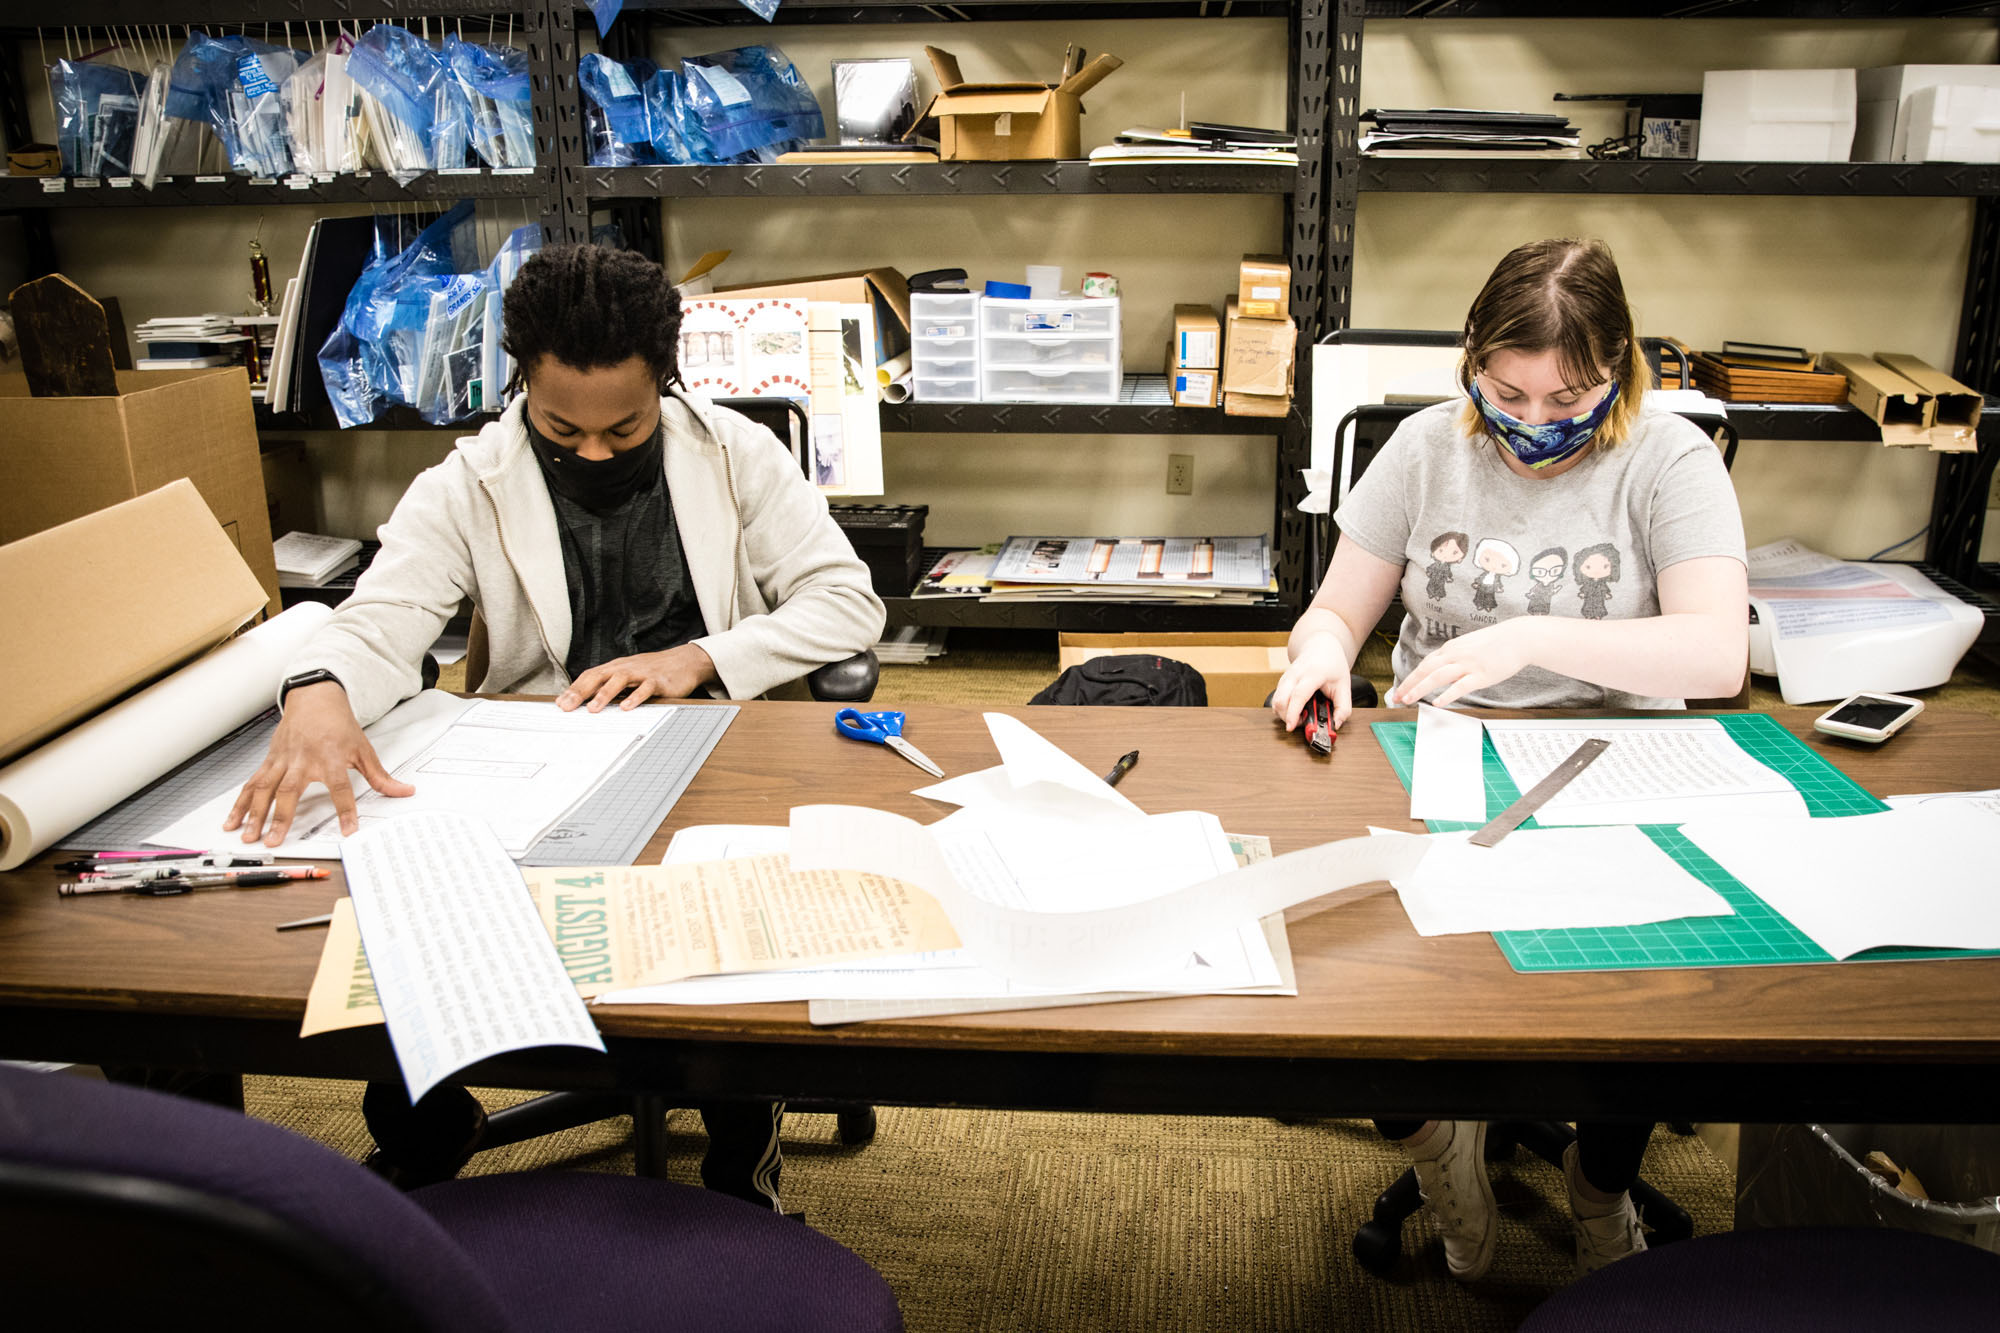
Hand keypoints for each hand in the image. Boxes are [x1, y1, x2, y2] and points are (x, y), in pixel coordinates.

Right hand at [223, 682, 415, 844]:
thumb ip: (380, 776)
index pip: (340, 788)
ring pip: (264, 788)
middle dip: (280, 817)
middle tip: (273, 840)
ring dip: (254, 814)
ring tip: (248, 836)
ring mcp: (282, 760)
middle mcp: (303, 760)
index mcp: (330, 758)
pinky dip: (240, 802)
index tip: (349, 831)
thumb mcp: (364, 749)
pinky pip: (252, 783)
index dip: (346, 810)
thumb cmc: (339, 725)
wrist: (315, 699)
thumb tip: (405, 791)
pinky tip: (232, 820)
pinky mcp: (269, 760)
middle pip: (290, 790)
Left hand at [558, 643, 716, 712]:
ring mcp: (642, 673)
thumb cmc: (653, 671)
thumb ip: (611, 687)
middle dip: (581, 692)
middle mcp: (625, 668)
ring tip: (593, 709)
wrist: (685, 661)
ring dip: (605, 694)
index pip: (590, 676)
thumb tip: (587, 702)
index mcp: (616, 668)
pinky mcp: (659, 681)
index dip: (574, 689)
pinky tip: (627, 708)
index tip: (560, 704)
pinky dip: (636, 697)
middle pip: (599, 677)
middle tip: (567, 707)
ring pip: (619, 680)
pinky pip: (645, 688)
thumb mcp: (629, 676)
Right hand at [1270, 632, 1355, 730]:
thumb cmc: (1333, 665)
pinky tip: (1295, 709)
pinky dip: (1282, 708)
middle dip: (1286, 717)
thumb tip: (1336, 724)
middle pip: (1281, 700)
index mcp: (1313, 674)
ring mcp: (1286, 677)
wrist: (1321, 646)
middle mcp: (1295, 674)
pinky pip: (1276, 698)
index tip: (1291, 726)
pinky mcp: (1282, 681)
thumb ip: (1343, 708)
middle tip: (1302, 722)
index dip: (1293, 713)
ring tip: (1301, 715)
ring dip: (1284, 714)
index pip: (1298, 695)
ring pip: (1276, 700)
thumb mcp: (1344, 686)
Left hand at [1388, 619, 1539, 707]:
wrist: (1519, 637)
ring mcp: (1468, 664)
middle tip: (1396, 698)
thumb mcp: (1469, 646)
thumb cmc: (1496, 643)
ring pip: (1438, 677)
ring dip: (1420, 689)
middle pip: (1425, 670)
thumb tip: (1443, 672)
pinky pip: (1460, 686)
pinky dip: (1447, 695)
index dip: (1411, 678)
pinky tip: (1437, 703)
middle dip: (1409, 684)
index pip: (1425, 664)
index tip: (1400, 690)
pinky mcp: (1481, 674)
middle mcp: (1455, 655)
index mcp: (1451, 648)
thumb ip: (1455, 657)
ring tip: (1409, 700)